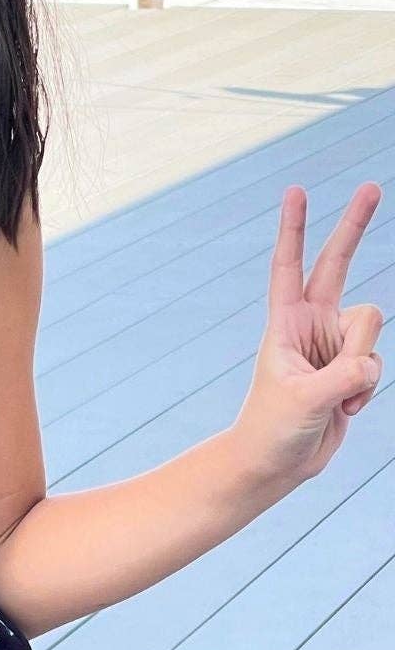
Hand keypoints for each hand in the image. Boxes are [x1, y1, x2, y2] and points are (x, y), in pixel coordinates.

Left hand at [233, 182, 383, 488]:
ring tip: (334, 397)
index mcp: (285, 322)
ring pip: (372, 329)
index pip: (289, 265)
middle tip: (371, 186)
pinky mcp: (353, 367)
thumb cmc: (273, 429)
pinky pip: (378, 363)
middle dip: (355, 225)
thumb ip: (343, 375)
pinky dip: (367, 389)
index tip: (297, 191)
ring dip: (362, 367)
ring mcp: (335, 343)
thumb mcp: (305, 400)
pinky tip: (344, 410)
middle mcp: (312, 324)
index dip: (295, 229)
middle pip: (339, 263)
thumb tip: (370, 361)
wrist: (277, 463)